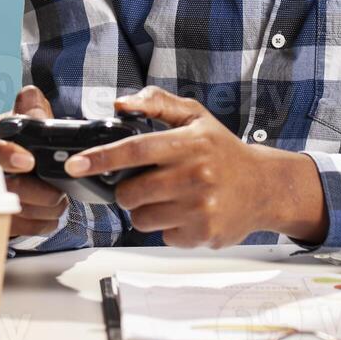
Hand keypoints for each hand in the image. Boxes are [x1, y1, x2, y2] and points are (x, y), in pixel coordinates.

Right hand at [0, 85, 69, 237]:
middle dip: (28, 191)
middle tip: (55, 194)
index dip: (1, 154)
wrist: (19, 162)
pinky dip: (32, 225)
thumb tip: (29, 97)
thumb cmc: (19, 138)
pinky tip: (49, 219)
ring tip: (58, 205)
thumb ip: (32, 108)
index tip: (28, 162)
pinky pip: (5, 226)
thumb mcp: (28, 119)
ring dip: (35, 211)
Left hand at [62, 86, 327, 248]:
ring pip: (141, 218)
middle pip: (131, 192)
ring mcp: (199, 208)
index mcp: (188, 143)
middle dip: (126, 190)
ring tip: (168, 198)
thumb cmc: (223, 151)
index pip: (135, 149)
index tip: (76, 164)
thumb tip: (120, 104)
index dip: (101, 158)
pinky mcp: (203, 233)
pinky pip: (162, 236)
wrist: (264, 186)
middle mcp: (194, 175)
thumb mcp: (195, 116)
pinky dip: (167, 226)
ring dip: (145, 210)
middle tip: (144, 183)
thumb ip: (157, 103)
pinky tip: (186, 213)